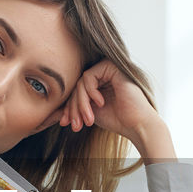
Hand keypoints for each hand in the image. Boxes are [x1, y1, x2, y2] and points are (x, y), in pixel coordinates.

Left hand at [57, 59, 175, 161]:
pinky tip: (100, 103)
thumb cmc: (118, 120)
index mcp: (99, 83)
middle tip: (75, 124)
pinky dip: (90, 92)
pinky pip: (89, 76)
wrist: (137, 125)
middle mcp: (103, 74)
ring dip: (80, 103)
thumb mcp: (90, 112)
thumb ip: (76, 105)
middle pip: (77, 86)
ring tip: (87, 119)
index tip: (66, 123)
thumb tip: (55, 109)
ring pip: (81, 82)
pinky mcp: (112, 67)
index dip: (69, 107)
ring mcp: (108, 69)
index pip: (76, 91)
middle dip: (73, 107)